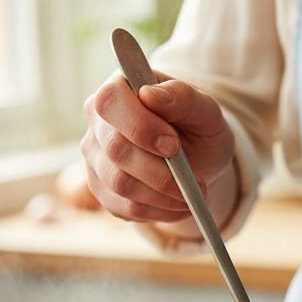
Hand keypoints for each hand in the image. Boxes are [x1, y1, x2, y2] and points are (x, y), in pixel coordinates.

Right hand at [81, 72, 235, 224]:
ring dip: (164, 196)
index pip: (110, 102)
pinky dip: (159, 212)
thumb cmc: (198, 126)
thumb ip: (182, 97)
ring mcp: (96, 158)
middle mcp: (98, 123)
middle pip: (115, 149)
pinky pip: (125, 208)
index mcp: (119, 89)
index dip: (140, 126)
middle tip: (196, 182)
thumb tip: (150, 94)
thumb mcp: (204, 109)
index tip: (173, 145)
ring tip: (193, 196)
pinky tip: (179, 206)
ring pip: (120, 183)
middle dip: (160, 172)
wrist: (199, 159)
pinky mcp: (103, 190)